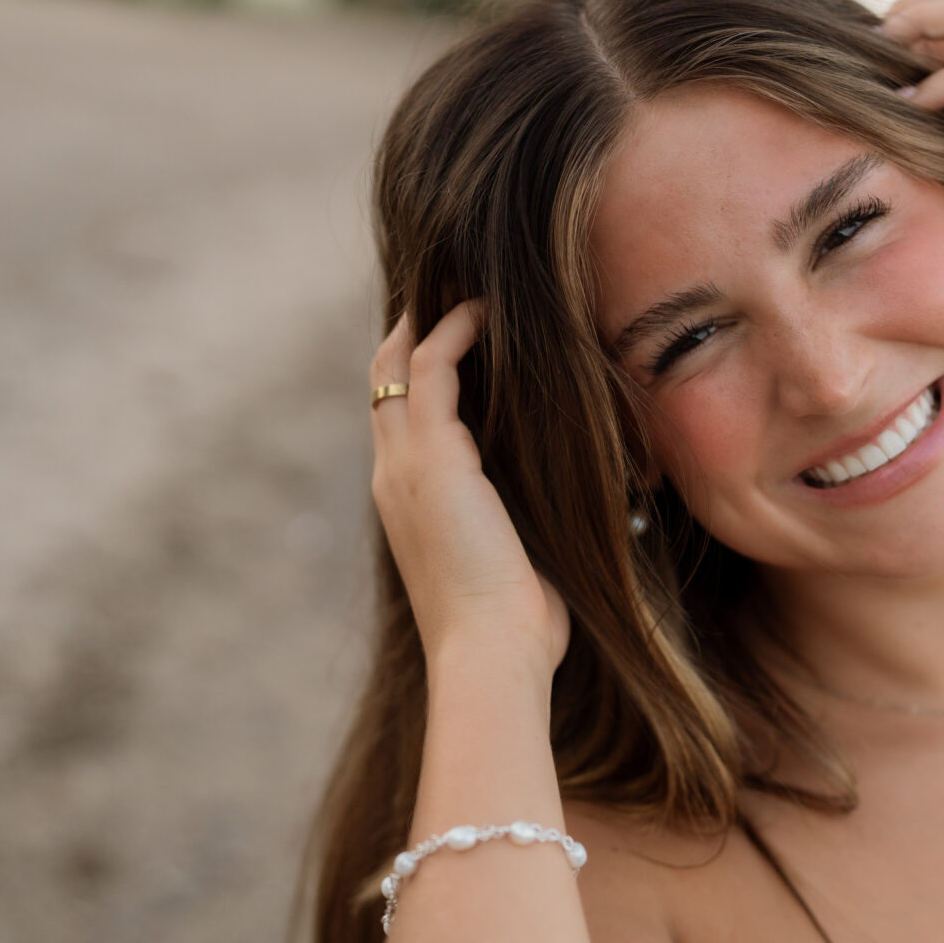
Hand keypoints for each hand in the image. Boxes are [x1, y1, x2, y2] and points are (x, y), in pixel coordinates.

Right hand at [370, 300, 570, 684]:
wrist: (491, 654)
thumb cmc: (514, 627)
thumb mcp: (511, 562)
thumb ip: (516, 525)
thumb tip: (561, 509)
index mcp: (407, 504)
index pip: (396, 420)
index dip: (415, 375)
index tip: (453, 338)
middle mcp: (393, 477)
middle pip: (382, 381)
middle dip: (410, 332)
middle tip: (450, 293)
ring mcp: (405, 465)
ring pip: (396, 363)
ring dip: (430, 319)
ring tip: (469, 288)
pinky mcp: (433, 456)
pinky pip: (430, 367)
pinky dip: (455, 331)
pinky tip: (484, 311)